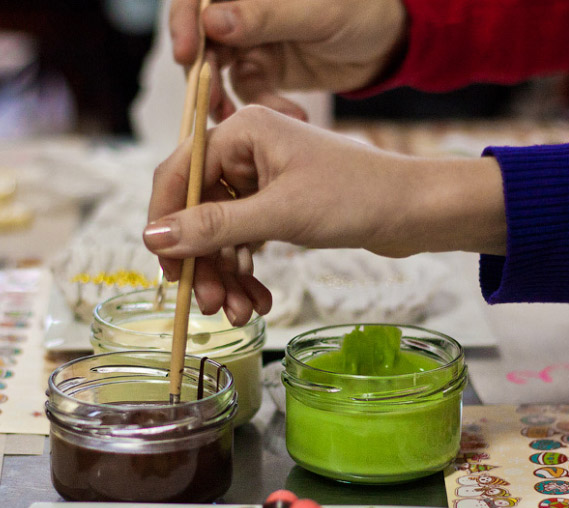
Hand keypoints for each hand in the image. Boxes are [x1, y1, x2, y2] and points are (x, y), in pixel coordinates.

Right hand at [145, 106, 506, 323]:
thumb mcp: (279, 214)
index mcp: (242, 131)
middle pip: (200, 210)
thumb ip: (214, 226)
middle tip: (209, 306)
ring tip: (238, 315)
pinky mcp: (279, 204)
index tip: (166, 270)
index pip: (180, 174)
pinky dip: (248, 272)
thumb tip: (153, 237)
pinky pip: (246, 240)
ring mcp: (263, 178)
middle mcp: (248, 149)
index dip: (166, 224)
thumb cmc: (356, 197)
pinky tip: (258, 302)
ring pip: (222, 233)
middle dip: (204, 263)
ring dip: (226, 276)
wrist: (415, 210)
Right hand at [170, 0, 406, 121]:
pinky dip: (264, 107)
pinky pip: (248, 92)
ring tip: (239, 119)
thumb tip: (212, 22)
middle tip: (212, 104)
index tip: (186, 56)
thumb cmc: (361, 8)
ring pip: (217, 72)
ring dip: (225, 98)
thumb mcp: (316, 11)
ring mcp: (250, 40)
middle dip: (202, 74)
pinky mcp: (264, 69)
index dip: (183, 23)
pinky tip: (292, 115)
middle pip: (200, 39)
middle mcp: (240, 9)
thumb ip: (264, 16)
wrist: (390, 42)